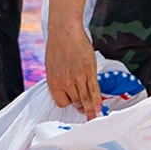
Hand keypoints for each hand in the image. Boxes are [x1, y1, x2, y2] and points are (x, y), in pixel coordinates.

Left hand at [44, 0, 100, 119]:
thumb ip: (58, 80)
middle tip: (84, 112)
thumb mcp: (51, 66)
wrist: (65, 32)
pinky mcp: (90, 72)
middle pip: (75, 102)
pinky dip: (97, 100)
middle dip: (79, 107)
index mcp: (53, 82)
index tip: (71, 103)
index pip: (61, 102)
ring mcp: (79, 78)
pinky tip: (99, 107)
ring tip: (92, 117)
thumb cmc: (56, 47)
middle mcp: (66, 82)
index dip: (67, 103)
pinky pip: (94, 90)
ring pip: (85, 99)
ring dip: (90, 109)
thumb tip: (65, 91)